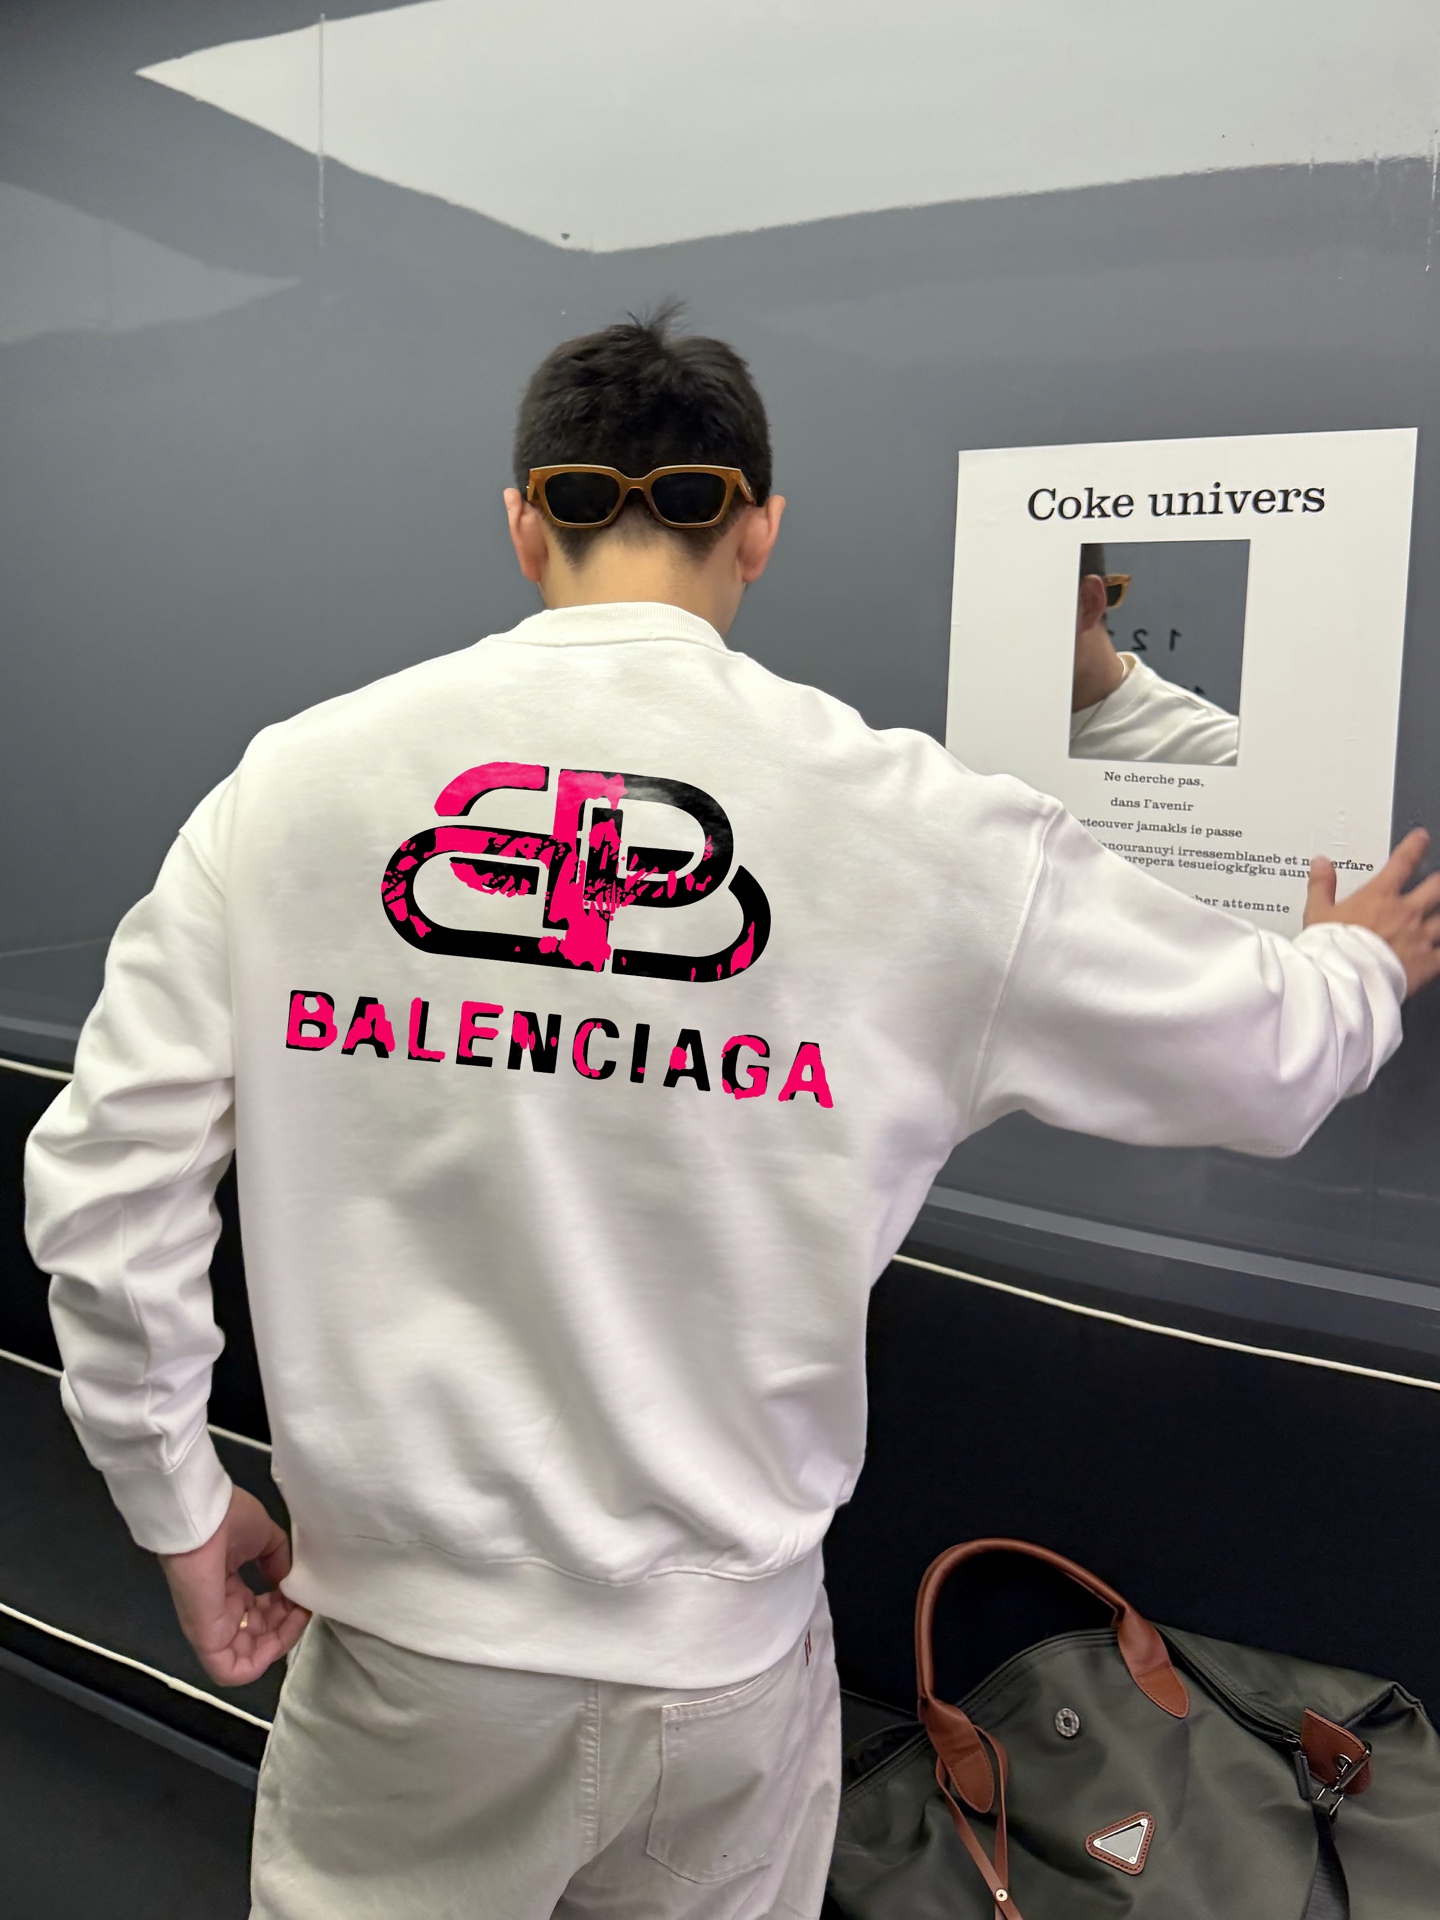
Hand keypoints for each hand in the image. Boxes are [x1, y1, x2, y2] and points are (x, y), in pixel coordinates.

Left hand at [158, 1485, 310, 1685]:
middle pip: (260, 1637)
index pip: (260, 1615)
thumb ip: (279, 1562)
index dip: (287, 1609)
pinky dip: (263, 1661)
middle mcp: (221, 1612)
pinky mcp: (208, 1638)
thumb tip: (290, 1584)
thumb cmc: (227, 1520)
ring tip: (297, 1614)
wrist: (202, 1515)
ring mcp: (213, 1628)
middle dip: (288, 1625)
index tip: (302, 1593)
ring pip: (251, 1657)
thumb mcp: (264, 1537)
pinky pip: (234, 1670)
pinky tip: (283, 1634)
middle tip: (302, 1605)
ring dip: (282, 1641)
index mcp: (228, 1589)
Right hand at [1305, 828, 1439, 997]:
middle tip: (1438, 881)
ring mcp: (1420, 937)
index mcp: (1379, 897)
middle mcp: (1405, 913)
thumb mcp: (1317, 913)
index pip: (1402, 862)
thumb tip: (1321, 864)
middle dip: (1439, 882)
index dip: (1414, 846)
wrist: (1344, 981)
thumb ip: (1321, 885)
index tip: (1421, 838)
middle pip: (1436, 887)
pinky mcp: (1427, 963)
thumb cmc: (1330, 950)